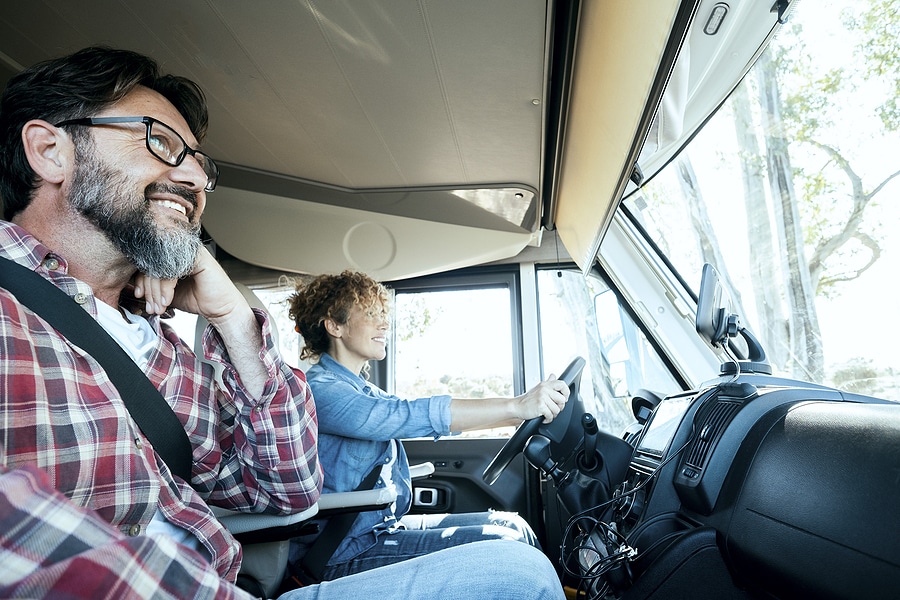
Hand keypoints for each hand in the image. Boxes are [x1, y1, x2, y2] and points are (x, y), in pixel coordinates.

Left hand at [131, 247, 249, 322]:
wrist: (220, 308)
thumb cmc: (198, 299)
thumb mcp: (167, 293)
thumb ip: (153, 286)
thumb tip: (131, 287)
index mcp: (171, 256)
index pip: (146, 262)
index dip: (139, 280)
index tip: (139, 295)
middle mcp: (179, 250)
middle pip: (151, 264)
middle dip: (148, 290)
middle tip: (151, 307)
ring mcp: (188, 251)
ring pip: (159, 267)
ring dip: (156, 292)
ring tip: (159, 307)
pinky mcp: (197, 257)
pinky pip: (172, 269)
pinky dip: (166, 288)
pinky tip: (168, 300)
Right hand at [514, 375, 569, 422]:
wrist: (516, 406)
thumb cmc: (527, 399)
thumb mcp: (538, 388)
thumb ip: (548, 382)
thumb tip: (553, 375)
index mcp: (545, 384)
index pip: (562, 384)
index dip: (566, 393)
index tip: (564, 398)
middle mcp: (545, 389)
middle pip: (562, 400)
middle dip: (559, 407)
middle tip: (553, 409)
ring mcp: (542, 397)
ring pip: (557, 409)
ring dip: (553, 415)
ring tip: (547, 413)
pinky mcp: (540, 406)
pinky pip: (550, 415)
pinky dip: (548, 419)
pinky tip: (544, 417)